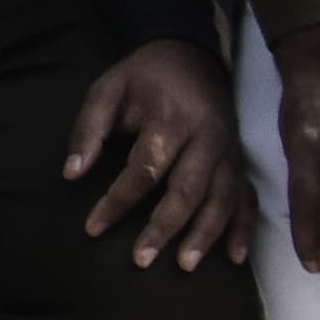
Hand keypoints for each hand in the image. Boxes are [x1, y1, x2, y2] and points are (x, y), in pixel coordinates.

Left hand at [64, 38, 243, 270]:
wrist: (191, 55)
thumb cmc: (143, 76)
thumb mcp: (108, 89)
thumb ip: (89, 129)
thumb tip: (71, 173)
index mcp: (172, 119)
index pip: (144, 169)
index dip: (118, 200)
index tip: (93, 228)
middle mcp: (206, 139)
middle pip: (187, 190)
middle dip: (165, 228)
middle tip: (141, 260)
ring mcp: (228, 152)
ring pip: (222, 199)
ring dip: (206, 234)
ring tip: (184, 265)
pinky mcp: (239, 160)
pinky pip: (248, 197)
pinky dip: (244, 228)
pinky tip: (235, 258)